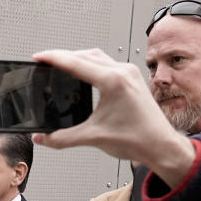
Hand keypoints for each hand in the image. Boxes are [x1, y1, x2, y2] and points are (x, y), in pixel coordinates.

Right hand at [29, 48, 197, 185]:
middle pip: (85, 55)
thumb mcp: (92, 137)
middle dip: (63, 56)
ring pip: (97, 56)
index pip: (76, 63)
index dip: (53, 59)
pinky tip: (82, 72)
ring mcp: (129, 73)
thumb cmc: (138, 139)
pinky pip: (107, 63)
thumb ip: (61, 138)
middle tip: (45, 61)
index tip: (39, 57)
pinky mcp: (132, 79)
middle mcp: (123, 72)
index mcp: (113, 81)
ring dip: (77, 58)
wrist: (161, 145)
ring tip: (60, 64)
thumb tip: (42, 138)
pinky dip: (90, 64)